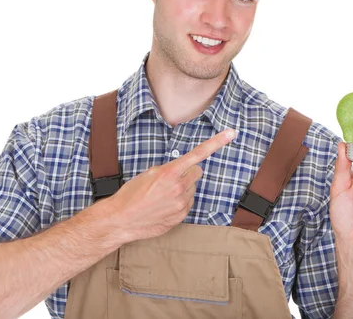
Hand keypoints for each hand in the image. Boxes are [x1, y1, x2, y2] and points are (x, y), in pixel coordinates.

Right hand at [106, 129, 236, 242]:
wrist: (121, 219)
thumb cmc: (132, 194)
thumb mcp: (149, 173)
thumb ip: (169, 169)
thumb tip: (184, 169)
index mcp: (169, 173)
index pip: (198, 154)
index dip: (216, 143)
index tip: (231, 133)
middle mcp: (179, 188)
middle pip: (197, 172)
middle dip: (188, 172)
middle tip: (172, 177)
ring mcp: (182, 204)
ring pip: (193, 188)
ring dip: (183, 187)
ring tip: (163, 195)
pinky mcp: (181, 216)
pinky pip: (189, 202)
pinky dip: (180, 201)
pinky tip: (164, 205)